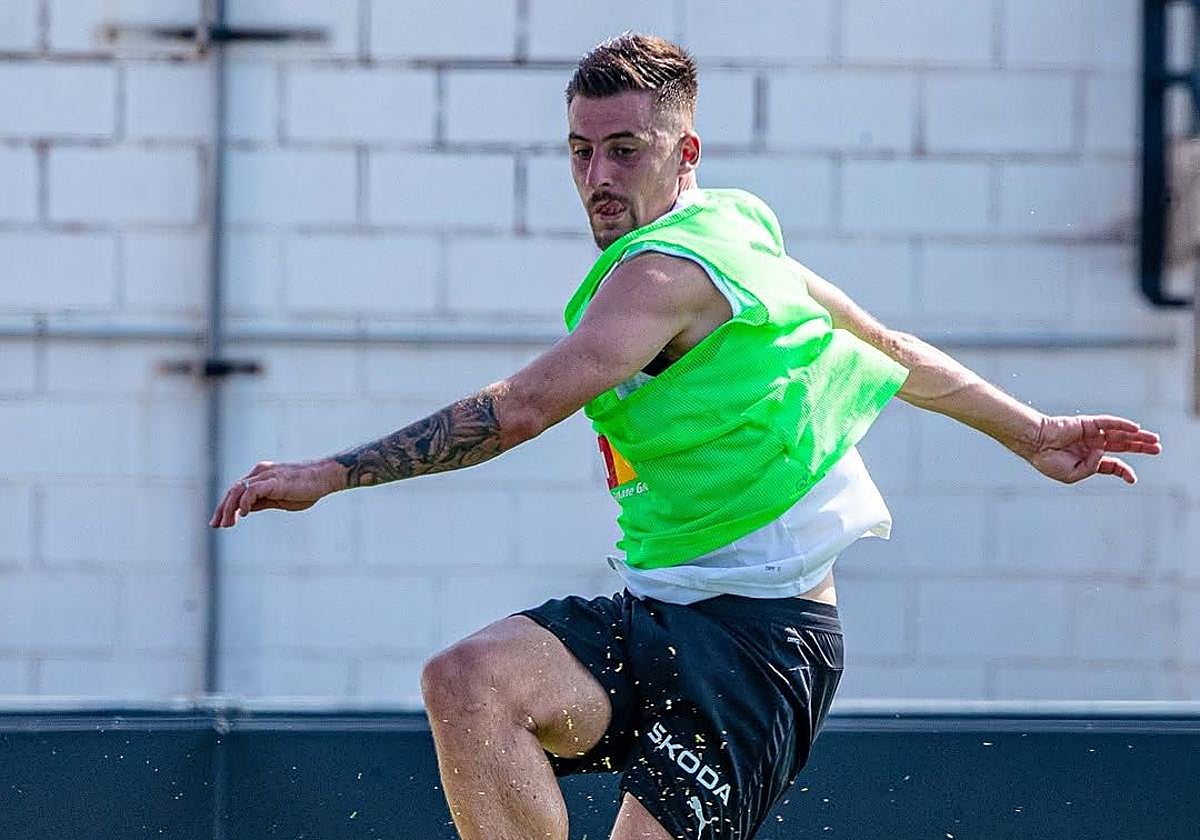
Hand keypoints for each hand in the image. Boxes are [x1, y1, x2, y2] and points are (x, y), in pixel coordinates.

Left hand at [209, 459, 344, 527]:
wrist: (325, 477)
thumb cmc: (306, 488)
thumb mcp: (279, 499)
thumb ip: (262, 502)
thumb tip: (244, 510)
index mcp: (261, 476)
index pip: (236, 491)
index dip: (225, 507)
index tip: (219, 523)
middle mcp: (260, 473)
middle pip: (232, 490)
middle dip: (222, 509)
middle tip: (216, 526)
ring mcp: (266, 475)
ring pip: (238, 490)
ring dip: (229, 509)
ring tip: (227, 524)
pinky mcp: (273, 480)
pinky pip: (251, 490)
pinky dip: (244, 503)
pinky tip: (243, 514)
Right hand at [1026, 415, 1161, 484]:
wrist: (1035, 445)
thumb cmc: (1049, 461)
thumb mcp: (1073, 475)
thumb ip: (1092, 468)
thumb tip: (1103, 452)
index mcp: (1087, 460)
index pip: (1112, 464)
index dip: (1123, 471)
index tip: (1133, 480)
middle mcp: (1092, 446)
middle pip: (1122, 445)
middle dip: (1140, 447)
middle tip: (1157, 449)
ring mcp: (1091, 434)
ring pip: (1120, 434)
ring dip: (1137, 436)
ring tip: (1154, 439)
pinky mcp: (1088, 424)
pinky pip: (1109, 423)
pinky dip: (1122, 424)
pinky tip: (1136, 428)